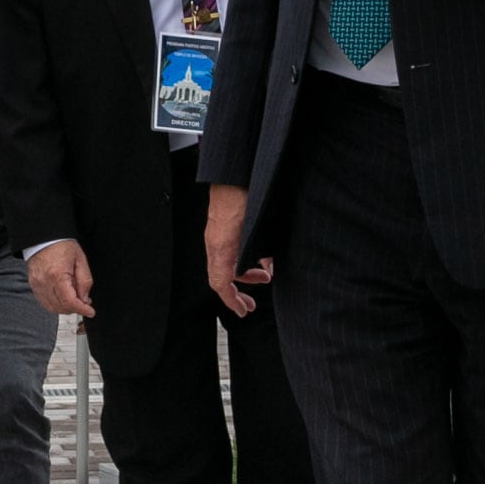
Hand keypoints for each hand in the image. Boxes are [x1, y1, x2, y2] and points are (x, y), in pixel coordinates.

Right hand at [25, 241, 95, 318]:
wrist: (44, 239)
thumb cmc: (61, 246)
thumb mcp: (80, 260)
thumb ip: (84, 281)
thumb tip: (85, 298)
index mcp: (57, 275)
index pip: (70, 302)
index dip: (82, 309)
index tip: (90, 311)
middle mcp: (45, 283)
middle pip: (61, 307)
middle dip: (75, 308)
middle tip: (84, 302)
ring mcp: (37, 285)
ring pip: (52, 308)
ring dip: (65, 308)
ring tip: (73, 299)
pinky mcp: (33, 286)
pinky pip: (44, 303)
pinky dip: (55, 305)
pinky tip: (62, 299)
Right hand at [204, 184, 273, 315]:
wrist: (232, 172)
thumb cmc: (242, 195)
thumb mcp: (255, 228)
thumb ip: (261, 251)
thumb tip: (269, 268)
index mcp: (221, 247)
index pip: (221, 283)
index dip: (232, 301)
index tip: (243, 311)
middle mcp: (215, 244)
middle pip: (222, 277)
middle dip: (238, 292)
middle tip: (252, 302)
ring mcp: (217, 235)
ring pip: (226, 264)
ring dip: (244, 274)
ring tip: (264, 275)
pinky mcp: (222, 227)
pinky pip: (228, 252)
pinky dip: (242, 259)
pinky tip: (260, 256)